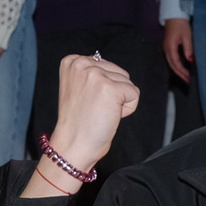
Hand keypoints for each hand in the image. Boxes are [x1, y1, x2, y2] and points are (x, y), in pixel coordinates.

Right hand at [50, 51, 138, 171]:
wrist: (73, 145)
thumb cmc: (77, 122)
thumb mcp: (78, 87)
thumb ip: (92, 74)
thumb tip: (112, 70)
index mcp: (72, 61)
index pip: (106, 65)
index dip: (103, 86)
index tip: (87, 100)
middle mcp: (82, 64)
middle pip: (118, 72)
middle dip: (113, 92)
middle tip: (94, 108)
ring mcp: (96, 75)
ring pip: (127, 83)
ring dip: (120, 100)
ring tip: (100, 112)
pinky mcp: (111, 89)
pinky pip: (134, 94)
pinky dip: (127, 109)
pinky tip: (109, 116)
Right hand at [162, 17, 194, 84]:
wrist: (174, 16)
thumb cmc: (181, 25)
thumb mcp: (187, 36)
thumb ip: (188, 49)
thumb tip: (190, 60)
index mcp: (170, 47)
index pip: (176, 63)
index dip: (182, 71)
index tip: (188, 77)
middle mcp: (166, 49)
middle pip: (172, 65)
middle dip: (180, 74)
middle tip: (187, 81)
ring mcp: (166, 48)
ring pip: (171, 63)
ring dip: (178, 71)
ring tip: (185, 77)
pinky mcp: (168, 47)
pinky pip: (171, 59)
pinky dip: (176, 65)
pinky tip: (181, 68)